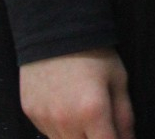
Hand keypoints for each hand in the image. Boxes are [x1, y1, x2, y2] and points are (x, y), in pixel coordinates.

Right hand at [19, 49, 134, 138]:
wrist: (55, 27)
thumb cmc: (93, 51)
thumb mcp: (118, 78)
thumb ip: (124, 116)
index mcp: (93, 112)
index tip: (117, 135)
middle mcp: (67, 122)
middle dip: (95, 138)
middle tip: (101, 123)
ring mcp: (45, 120)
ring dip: (77, 136)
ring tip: (83, 111)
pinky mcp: (30, 114)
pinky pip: (48, 132)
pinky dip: (60, 128)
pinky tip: (65, 107)